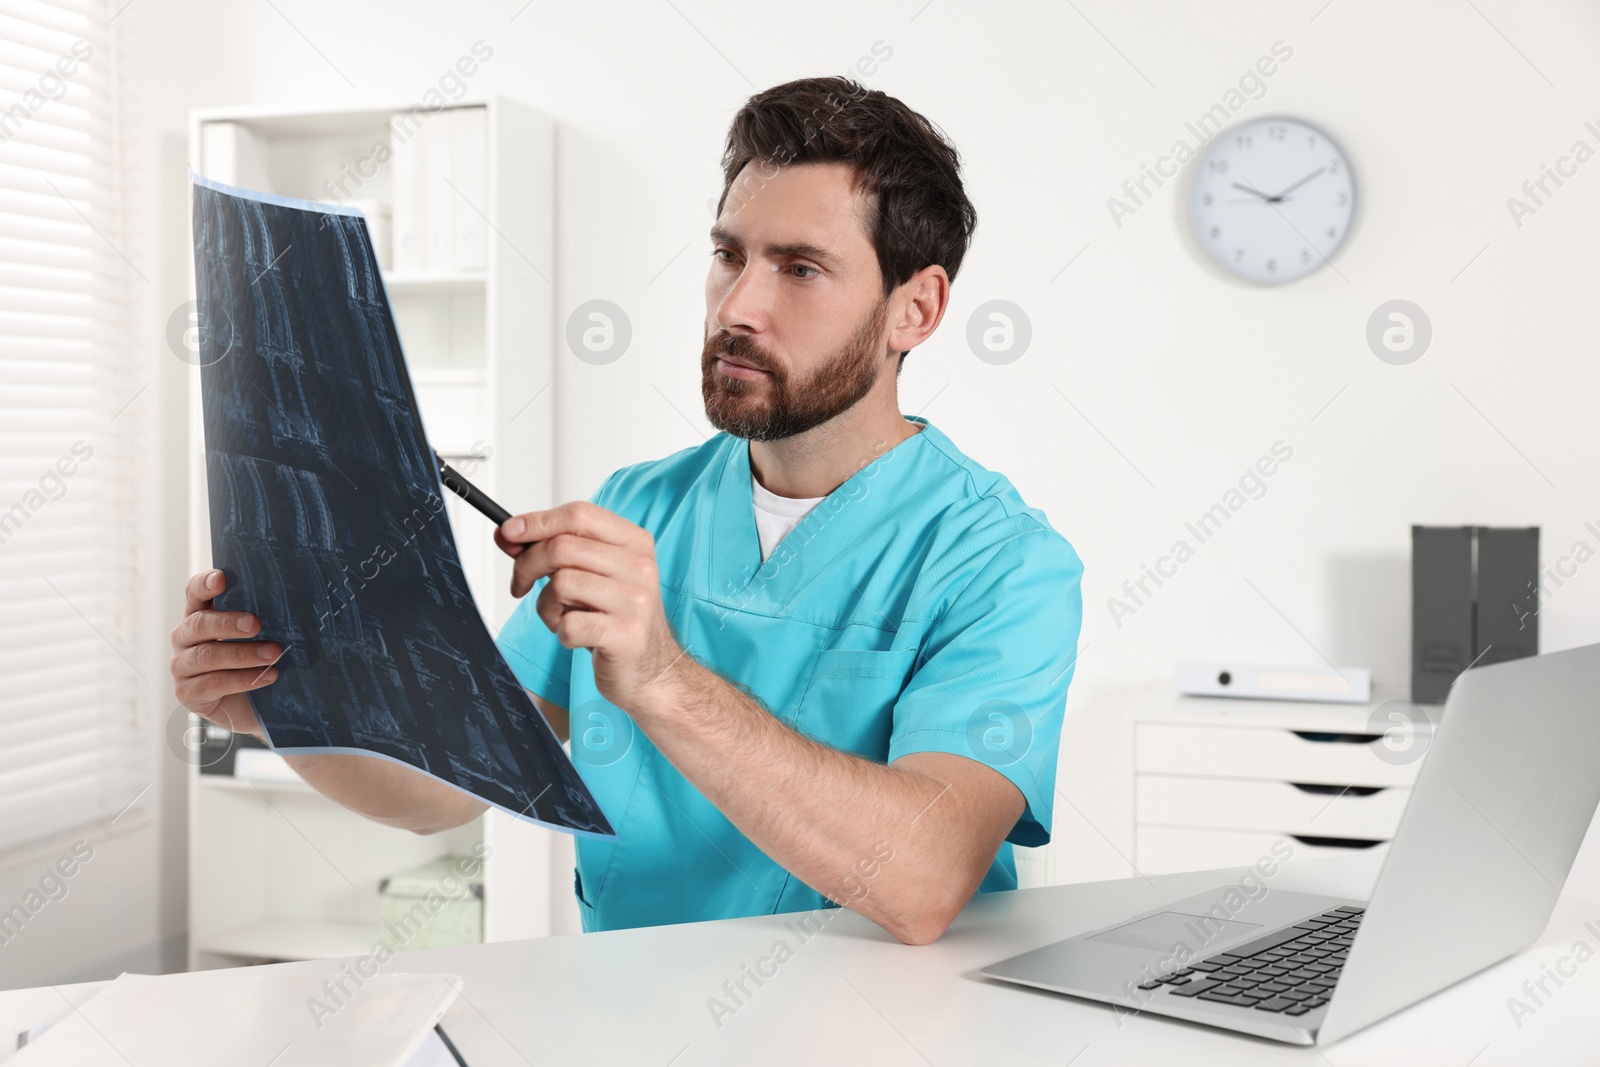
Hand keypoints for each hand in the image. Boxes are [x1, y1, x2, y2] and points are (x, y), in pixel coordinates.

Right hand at [169, 570, 280, 740]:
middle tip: (257, 625)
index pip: (195, 593)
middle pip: (198, 624)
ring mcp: (182, 666)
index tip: (222, 579)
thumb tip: (294, 600)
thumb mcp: (262, 636)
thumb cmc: (259, 662)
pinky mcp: (187, 693)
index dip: (205, 584)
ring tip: (274, 654)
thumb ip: (263, 618)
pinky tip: (268, 676)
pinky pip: (212, 683)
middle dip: (228, 623)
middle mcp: (185, 638)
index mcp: (201, 615)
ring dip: (242, 654)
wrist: (257, 707)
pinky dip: (242, 679)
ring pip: (206, 656)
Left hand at [494, 502, 684, 713]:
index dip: (537, 522)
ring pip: (561, 584)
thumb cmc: (616, 619)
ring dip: (546, 606)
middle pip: (562, 547)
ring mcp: (636, 601)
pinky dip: (560, 632)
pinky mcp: (626, 635)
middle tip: (521, 584)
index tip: (510, 533)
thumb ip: (553, 549)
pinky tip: (577, 636)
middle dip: (527, 566)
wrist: (651, 669)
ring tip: (563, 617)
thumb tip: (508, 534)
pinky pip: (568, 624)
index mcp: (635, 542)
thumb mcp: (592, 574)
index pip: (579, 514)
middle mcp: (640, 566)